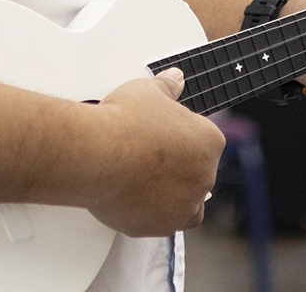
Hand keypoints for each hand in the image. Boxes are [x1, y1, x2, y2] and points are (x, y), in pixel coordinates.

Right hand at [85, 68, 224, 237]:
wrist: (97, 154)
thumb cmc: (123, 123)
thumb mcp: (147, 91)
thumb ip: (167, 87)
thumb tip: (174, 79)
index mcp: (209, 141)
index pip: (203, 141)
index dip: (179, 136)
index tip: (159, 135)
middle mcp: (204, 176)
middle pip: (195, 172)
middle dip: (175, 166)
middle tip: (146, 155)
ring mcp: (184, 204)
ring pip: (185, 203)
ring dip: (169, 194)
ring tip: (140, 179)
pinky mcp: (160, 225)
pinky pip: (161, 222)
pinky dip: (150, 213)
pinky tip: (131, 197)